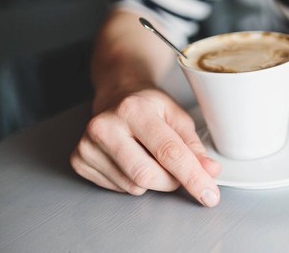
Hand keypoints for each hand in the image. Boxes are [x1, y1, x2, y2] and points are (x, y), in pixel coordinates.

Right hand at [70, 88, 220, 206]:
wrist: (117, 94)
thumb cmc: (148, 106)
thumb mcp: (177, 116)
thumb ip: (194, 146)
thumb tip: (210, 171)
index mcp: (133, 109)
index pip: (168, 152)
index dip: (192, 177)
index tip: (209, 194)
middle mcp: (105, 126)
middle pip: (147, 175)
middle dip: (172, 181)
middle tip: (179, 171)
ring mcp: (87, 145)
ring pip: (133, 186)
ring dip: (153, 181)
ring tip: (149, 155)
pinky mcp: (79, 161)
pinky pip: (118, 189)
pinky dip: (133, 181)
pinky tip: (132, 159)